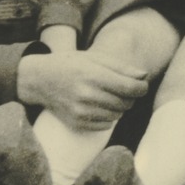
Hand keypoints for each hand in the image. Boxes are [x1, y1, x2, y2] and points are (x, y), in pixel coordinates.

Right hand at [17, 45, 146, 129]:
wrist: (40, 80)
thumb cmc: (70, 64)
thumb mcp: (94, 58)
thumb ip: (121, 67)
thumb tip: (144, 76)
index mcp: (93, 75)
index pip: (130, 88)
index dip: (142, 88)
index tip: (142, 86)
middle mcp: (86, 95)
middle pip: (126, 103)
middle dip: (131, 97)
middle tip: (124, 89)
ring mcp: (81, 111)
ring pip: (117, 115)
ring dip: (119, 107)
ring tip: (109, 96)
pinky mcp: (77, 123)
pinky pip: (106, 125)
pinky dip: (108, 117)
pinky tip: (99, 106)